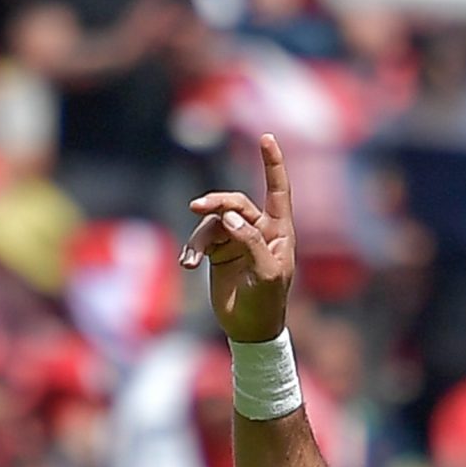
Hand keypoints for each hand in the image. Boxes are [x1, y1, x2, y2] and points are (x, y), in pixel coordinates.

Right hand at [181, 133, 295, 343]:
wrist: (250, 329)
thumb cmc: (267, 302)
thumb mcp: (266, 273)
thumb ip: (251, 241)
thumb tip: (229, 217)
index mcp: (279, 231)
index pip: (277, 190)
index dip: (272, 164)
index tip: (266, 138)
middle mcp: (258, 230)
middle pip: (235, 203)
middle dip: (217, 202)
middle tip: (198, 207)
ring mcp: (236, 240)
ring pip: (213, 222)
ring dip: (200, 237)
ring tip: (191, 259)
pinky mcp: (218, 252)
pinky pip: (201, 240)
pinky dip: (192, 250)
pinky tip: (187, 264)